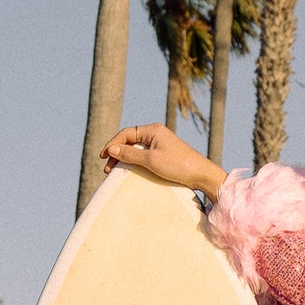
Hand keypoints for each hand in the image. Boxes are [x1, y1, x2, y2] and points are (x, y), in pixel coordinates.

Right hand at [101, 124, 225, 192]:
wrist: (201, 174)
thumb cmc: (178, 165)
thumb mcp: (151, 160)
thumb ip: (130, 154)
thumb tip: (111, 149)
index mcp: (153, 130)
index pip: (126, 133)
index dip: (112, 144)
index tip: (103, 157)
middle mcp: (156, 134)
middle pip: (130, 140)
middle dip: (117, 153)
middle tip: (107, 168)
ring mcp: (160, 144)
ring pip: (136, 149)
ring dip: (124, 158)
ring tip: (114, 170)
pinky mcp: (164, 154)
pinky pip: (144, 155)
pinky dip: (134, 162)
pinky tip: (129, 170)